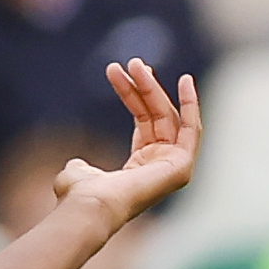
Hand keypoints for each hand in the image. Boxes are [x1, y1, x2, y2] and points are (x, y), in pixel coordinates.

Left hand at [54, 60, 200, 232]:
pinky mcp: (182, 166)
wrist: (90, 205)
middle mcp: (159, 168)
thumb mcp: (78, 173)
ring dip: (153, 88)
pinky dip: (191, 105)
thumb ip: (82, 166)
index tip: (122, 73)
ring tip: (136, 65)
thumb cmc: (80, 194)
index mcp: (138, 170)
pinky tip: (185, 81)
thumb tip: (77, 164)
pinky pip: (191, 129)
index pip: (142, 123)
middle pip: (156, 116)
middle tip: (130, 63)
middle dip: (143, 87)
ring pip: (167, 117)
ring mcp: (173, 168)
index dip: (134, 96)